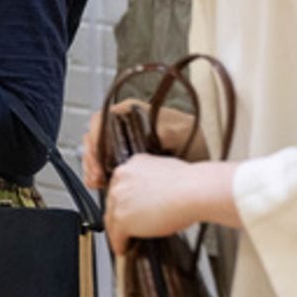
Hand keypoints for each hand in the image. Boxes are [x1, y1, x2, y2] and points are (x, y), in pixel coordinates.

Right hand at [81, 102, 205, 189]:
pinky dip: (101, 176)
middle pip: (94, 138)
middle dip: (91, 158)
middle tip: (97, 176)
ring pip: (97, 153)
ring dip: (93, 168)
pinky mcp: (128, 159)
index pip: (100, 120)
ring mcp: (125, 142)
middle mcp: (125, 125)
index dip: (95, 139)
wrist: (205, 157)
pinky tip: (103, 184)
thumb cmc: (195, 139)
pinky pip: (106, 166)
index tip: (98, 158)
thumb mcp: (178, 132)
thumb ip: (161, 131)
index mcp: (132, 112)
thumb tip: (147, 136)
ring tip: (98, 182)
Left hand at [105, 156, 239, 253]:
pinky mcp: (122, 218)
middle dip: (120, 215)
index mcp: (131, 164)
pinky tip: (125, 249)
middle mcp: (121, 179)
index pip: (121, 187)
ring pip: (111, 220)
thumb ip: (150, 179)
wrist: (193, 190)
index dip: (125, 202)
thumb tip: (153, 191)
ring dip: (117, 232)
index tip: (130, 210)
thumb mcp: (163, 169)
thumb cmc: (188, 182)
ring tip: (125, 241)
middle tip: (129, 227)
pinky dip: (120, 245)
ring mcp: (118, 199)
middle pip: (113, 202)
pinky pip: (116, 236)